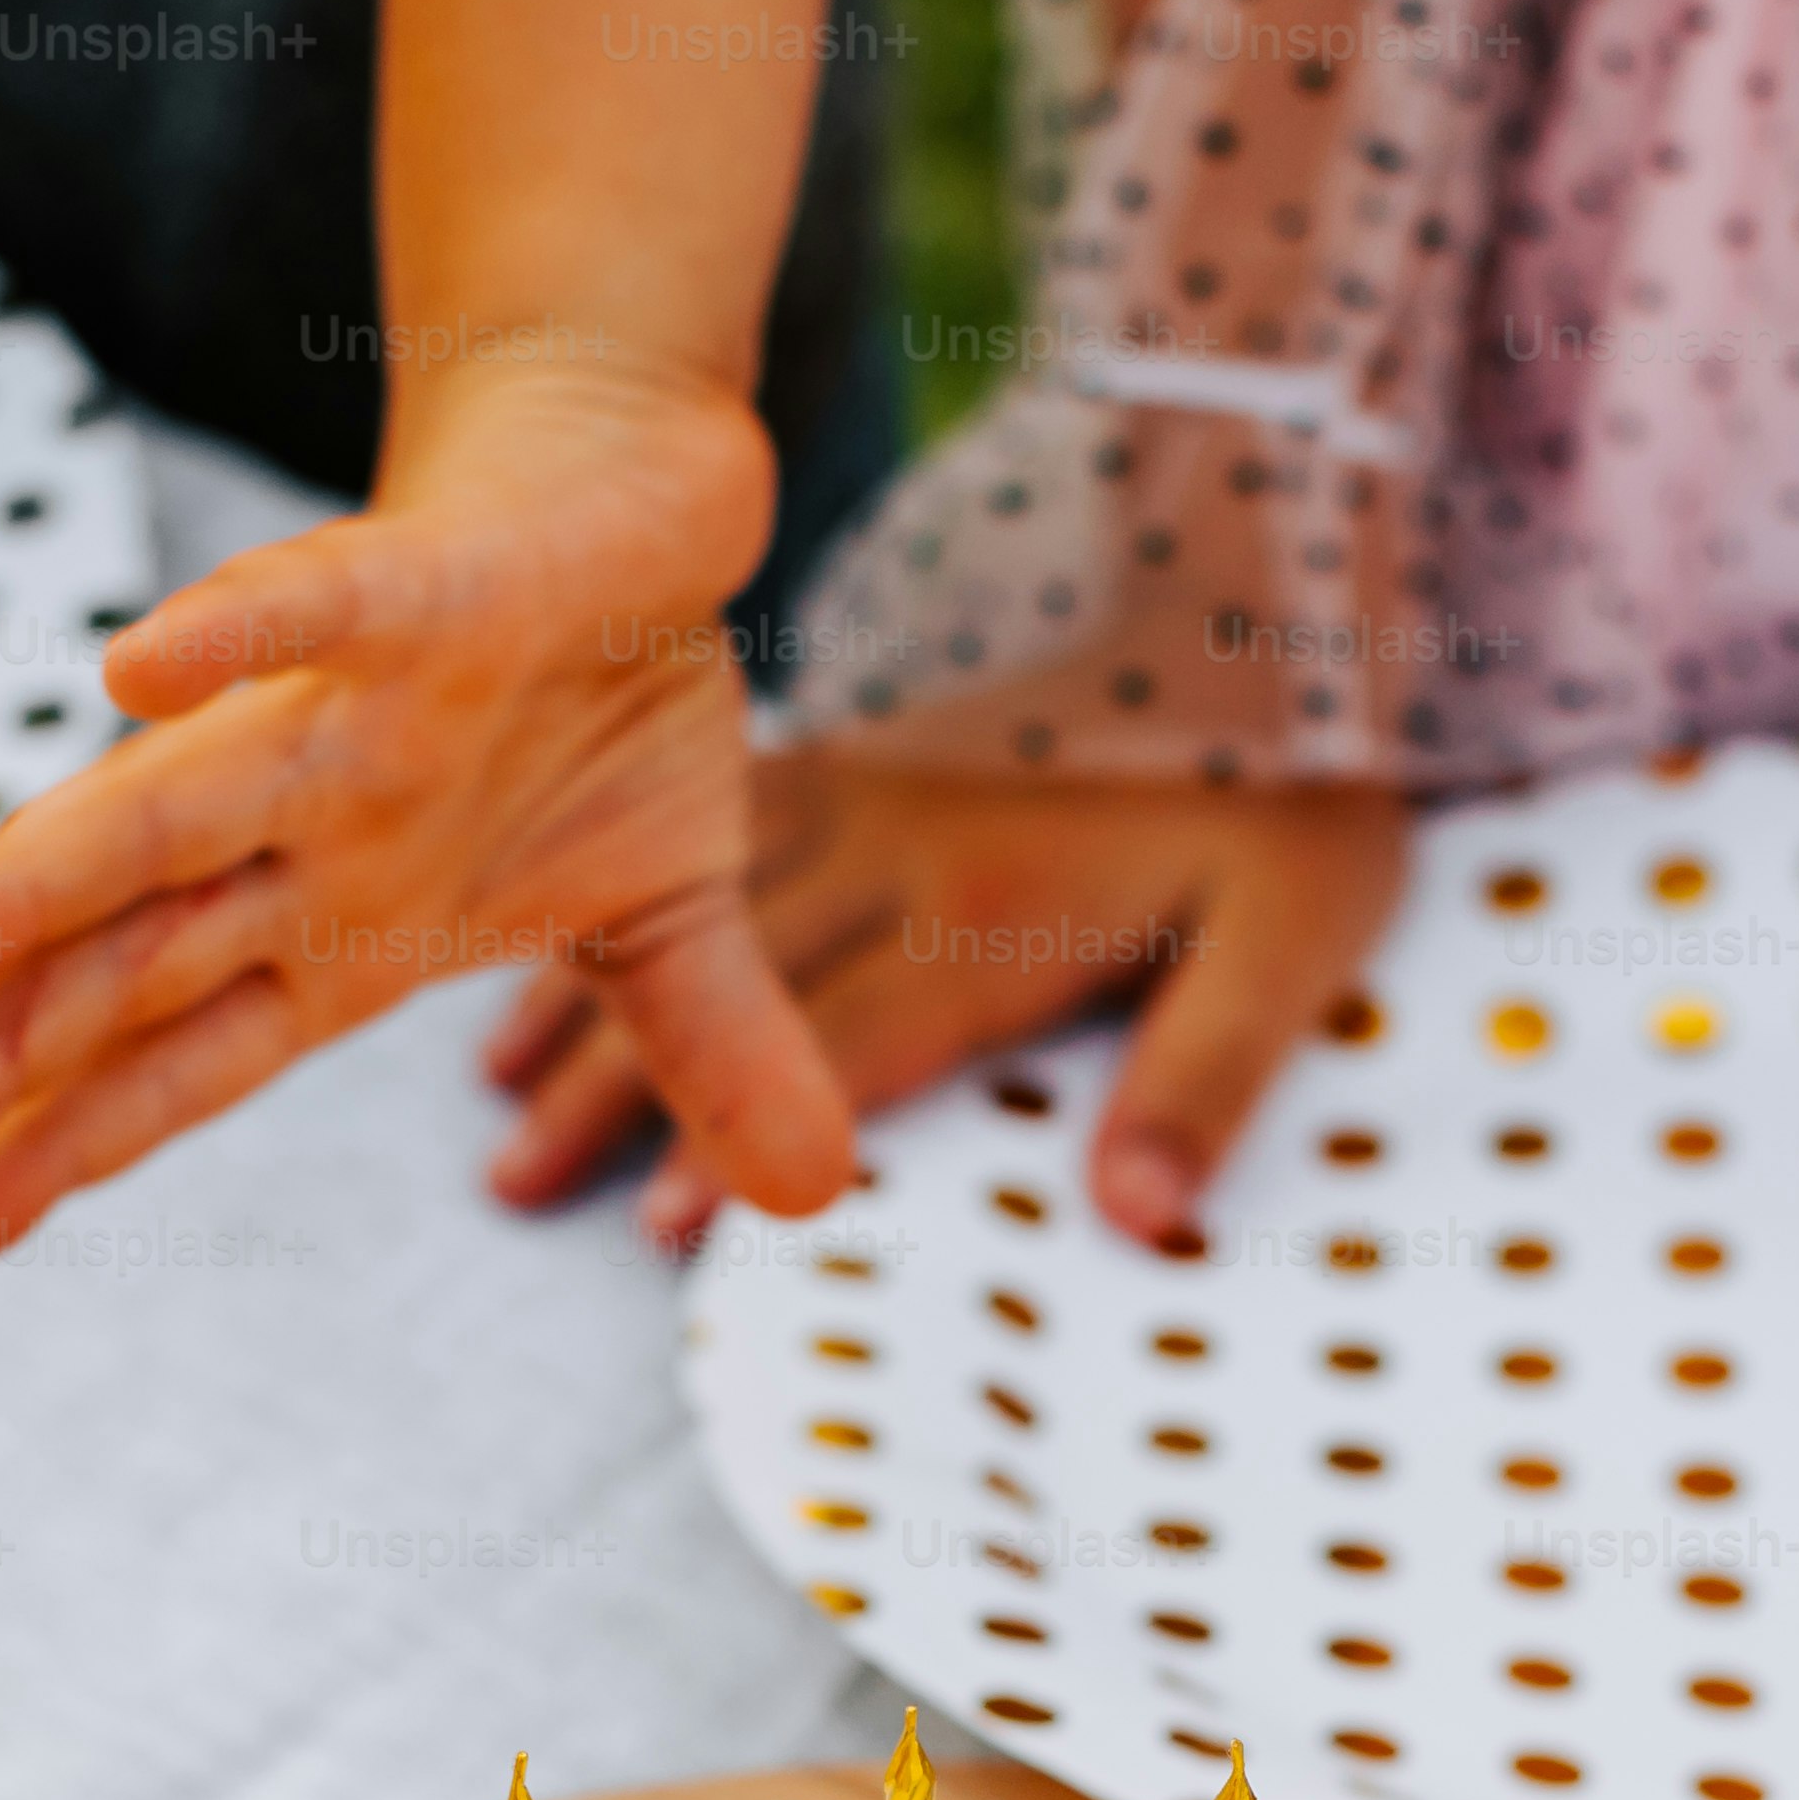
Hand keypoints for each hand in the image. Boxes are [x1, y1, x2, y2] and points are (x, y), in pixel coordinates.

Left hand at [0, 361, 845, 1260]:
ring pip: (158, 816)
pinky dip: (230, 639)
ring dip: (32, 885)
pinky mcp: (416, 591)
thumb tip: (815, 1199)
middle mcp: (299, 835)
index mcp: (338, 929)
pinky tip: (122, 669)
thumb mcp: (674, 910)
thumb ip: (708, 1056)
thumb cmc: (602, 695)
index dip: (66, 1146)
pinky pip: (312, 610)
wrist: (632, 488)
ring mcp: (337, 720)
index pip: (176, 1062)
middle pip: (123, 964)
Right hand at [484, 752, 1412, 1245]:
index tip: (655, 1235)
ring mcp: (882, 779)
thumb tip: (1133, 1219)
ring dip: (593, 985)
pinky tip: (574, 906)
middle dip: (614, 1092)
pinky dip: (639, 871)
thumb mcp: (1294, 933)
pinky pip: (729, 809)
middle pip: (733, 987)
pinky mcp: (884, 733)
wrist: (1284, 564)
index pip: (842, 1052)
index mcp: (997, 910)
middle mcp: (909, 846)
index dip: (743, 1144)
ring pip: (699, 897)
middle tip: (510, 1184)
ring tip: (493, 1076)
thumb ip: (1208, 1072)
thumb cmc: (1305, 778)